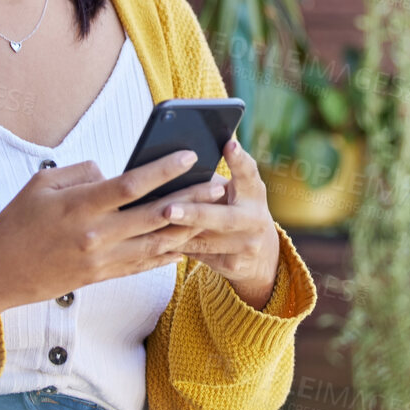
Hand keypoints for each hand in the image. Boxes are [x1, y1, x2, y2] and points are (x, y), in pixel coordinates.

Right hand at [0, 150, 229, 338]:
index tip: (189, 156)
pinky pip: (143, 264)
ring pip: (156, 243)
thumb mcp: (41, 184)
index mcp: (79, 206)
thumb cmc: (17, 221)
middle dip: (191, 198)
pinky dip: (168, 254)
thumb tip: (113, 170)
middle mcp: (95, 235)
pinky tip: (188, 244)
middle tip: (219, 184)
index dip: (162, 170)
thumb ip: (82, 172)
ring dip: (189, 227)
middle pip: (154, 214)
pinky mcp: (101, 276)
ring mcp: (101, 259)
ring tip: (214, 213)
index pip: (129, 184)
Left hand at [157, 137, 280, 309]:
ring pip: (205, 240)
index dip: (239, 159)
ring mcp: (247, 245)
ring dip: (175, 234)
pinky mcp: (234, 265)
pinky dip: (175, 248)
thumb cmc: (234, 208)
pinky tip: (153, 244)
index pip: (248, 173)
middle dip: (194, 213)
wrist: (260, 253)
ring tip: (149, 228)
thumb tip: (169, 166)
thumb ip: (209, 182)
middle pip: (222, 217)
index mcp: (254, 192)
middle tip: (167, 209)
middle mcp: (255, 218)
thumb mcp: (232, 193)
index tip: (228, 144)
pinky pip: (199, 255)